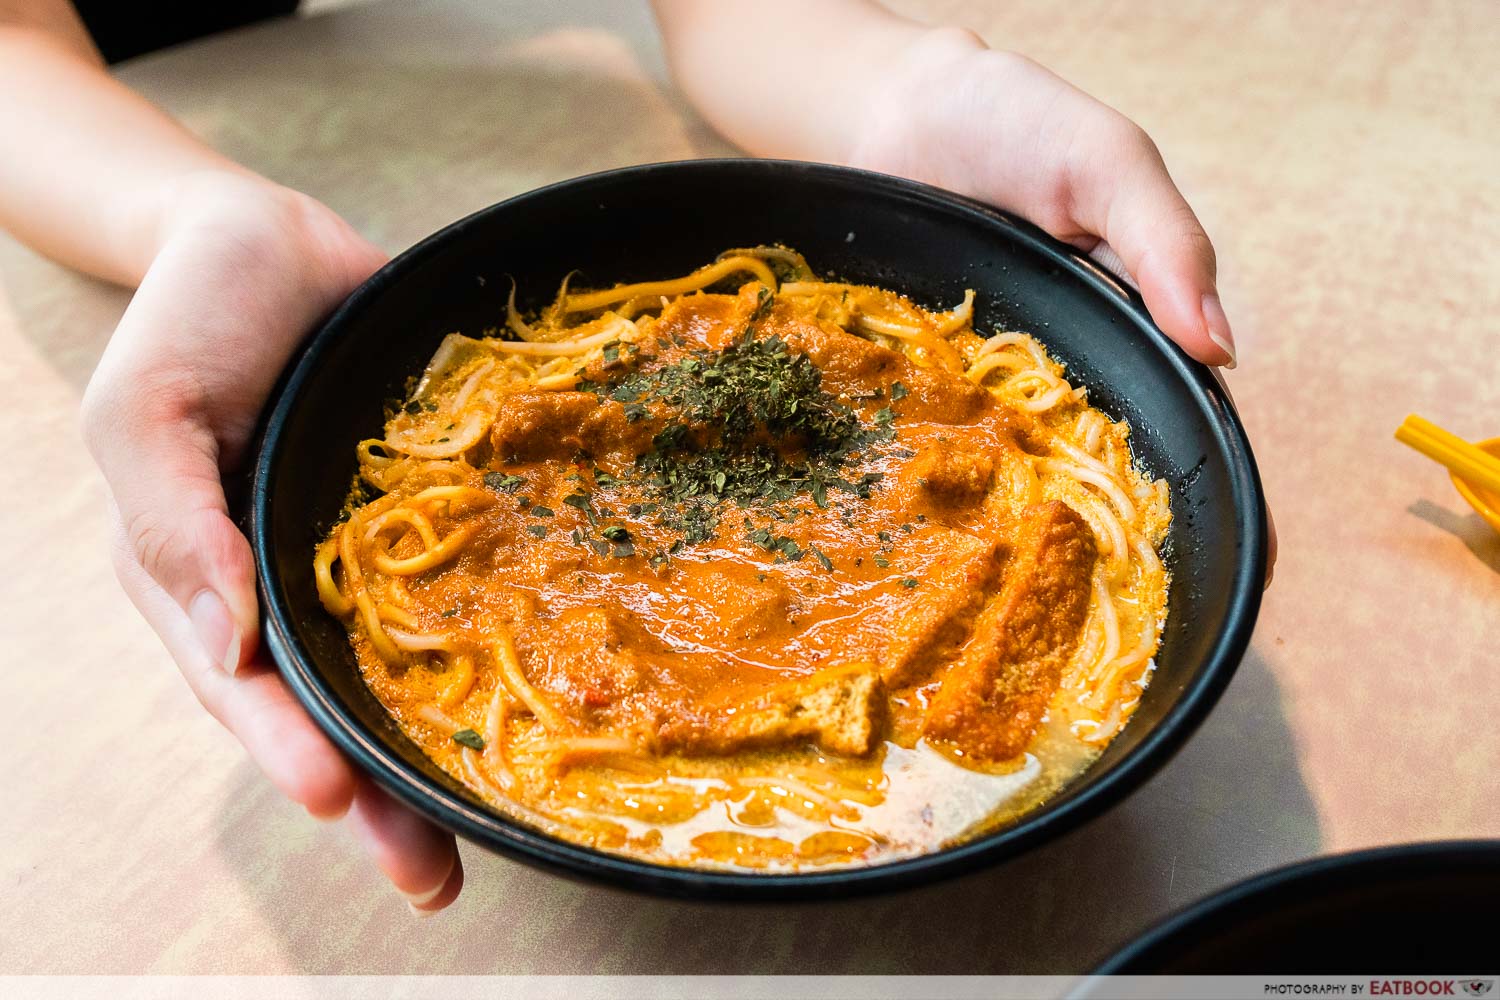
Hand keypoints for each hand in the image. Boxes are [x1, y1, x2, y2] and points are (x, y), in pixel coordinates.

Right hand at [82, 173, 464, 912]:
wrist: (269, 239)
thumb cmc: (192, 319)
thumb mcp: (148, 411)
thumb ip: (173, 520)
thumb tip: (224, 636)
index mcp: (207, 578)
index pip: (245, 685)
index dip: (286, 746)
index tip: (340, 798)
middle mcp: (290, 587)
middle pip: (333, 707)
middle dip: (378, 794)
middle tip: (431, 874)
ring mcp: (360, 557)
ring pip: (404, 668)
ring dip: (442, 746)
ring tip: (498, 820)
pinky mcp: (424, 518)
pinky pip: (462, 585)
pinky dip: (494, 638)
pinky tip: (549, 684)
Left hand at [848, 31, 1276, 580]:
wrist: (893, 108)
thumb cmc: (1014, 122)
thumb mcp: (1109, 165)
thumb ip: (1166, 245)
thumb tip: (1222, 350)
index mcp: (1128, 323)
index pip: (1183, 416)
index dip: (1207, 490)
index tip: (1232, 570)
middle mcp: (1062, 364)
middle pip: (1100, 462)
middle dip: (1114, 540)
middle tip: (1125, 612)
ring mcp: (987, 378)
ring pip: (1016, 470)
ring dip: (1023, 529)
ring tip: (1037, 611)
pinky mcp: (919, 377)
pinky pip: (932, 439)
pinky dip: (937, 486)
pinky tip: (935, 543)